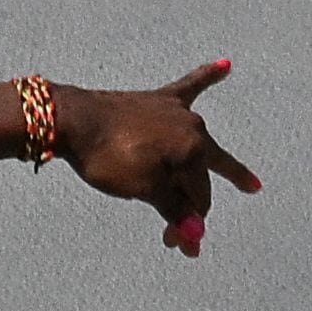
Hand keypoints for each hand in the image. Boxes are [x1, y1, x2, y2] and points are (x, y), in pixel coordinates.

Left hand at [57, 60, 262, 256]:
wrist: (73, 121)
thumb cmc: (108, 157)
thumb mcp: (144, 189)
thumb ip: (174, 209)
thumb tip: (196, 234)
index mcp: (194, 149)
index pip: (199, 197)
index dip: (188, 225)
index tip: (174, 245)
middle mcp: (193, 127)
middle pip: (200, 177)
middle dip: (193, 209)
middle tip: (183, 242)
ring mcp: (175, 111)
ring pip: (196, 149)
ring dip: (200, 174)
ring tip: (237, 186)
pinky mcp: (156, 100)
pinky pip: (189, 85)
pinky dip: (207, 76)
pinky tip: (226, 65)